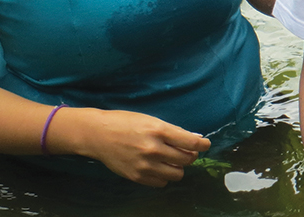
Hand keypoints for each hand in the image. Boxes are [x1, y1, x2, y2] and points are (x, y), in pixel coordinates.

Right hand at [59, 108, 211, 186]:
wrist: (98, 135)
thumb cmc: (125, 123)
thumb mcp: (151, 120)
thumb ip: (173, 131)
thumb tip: (195, 139)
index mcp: (158, 130)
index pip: (190, 142)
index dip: (202, 145)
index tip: (205, 145)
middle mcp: (153, 149)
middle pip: (186, 159)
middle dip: (190, 155)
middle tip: (186, 151)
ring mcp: (145, 165)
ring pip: (177, 174)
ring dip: (179, 167)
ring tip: (172, 160)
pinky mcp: (137, 177)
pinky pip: (161, 182)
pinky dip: (165, 176)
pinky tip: (160, 167)